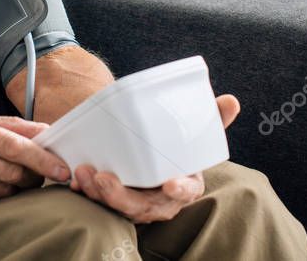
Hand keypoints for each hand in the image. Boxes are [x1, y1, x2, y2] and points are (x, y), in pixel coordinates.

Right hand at [0, 113, 70, 210]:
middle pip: (14, 172)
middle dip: (34, 175)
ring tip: (8, 177)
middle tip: (39, 173)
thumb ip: (10, 126)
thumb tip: (46, 131)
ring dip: (16, 187)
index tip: (62, 168)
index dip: (43, 158)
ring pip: (5, 191)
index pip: (15, 146)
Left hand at [70, 94, 240, 223]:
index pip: (186, 191)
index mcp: (185, 184)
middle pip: (143, 206)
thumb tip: (232, 101)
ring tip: (83, 173)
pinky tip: (75, 181)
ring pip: (118, 206)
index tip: (171, 184)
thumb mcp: (198, 134)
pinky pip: (101, 202)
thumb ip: (213, 119)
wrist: (158, 161)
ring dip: (99, 194)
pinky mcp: (117, 200)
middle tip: (103, 178)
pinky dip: (87, 193)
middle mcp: (161, 200)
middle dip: (121, 196)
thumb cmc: (179, 151)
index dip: (180, 190)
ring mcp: (138, 203)